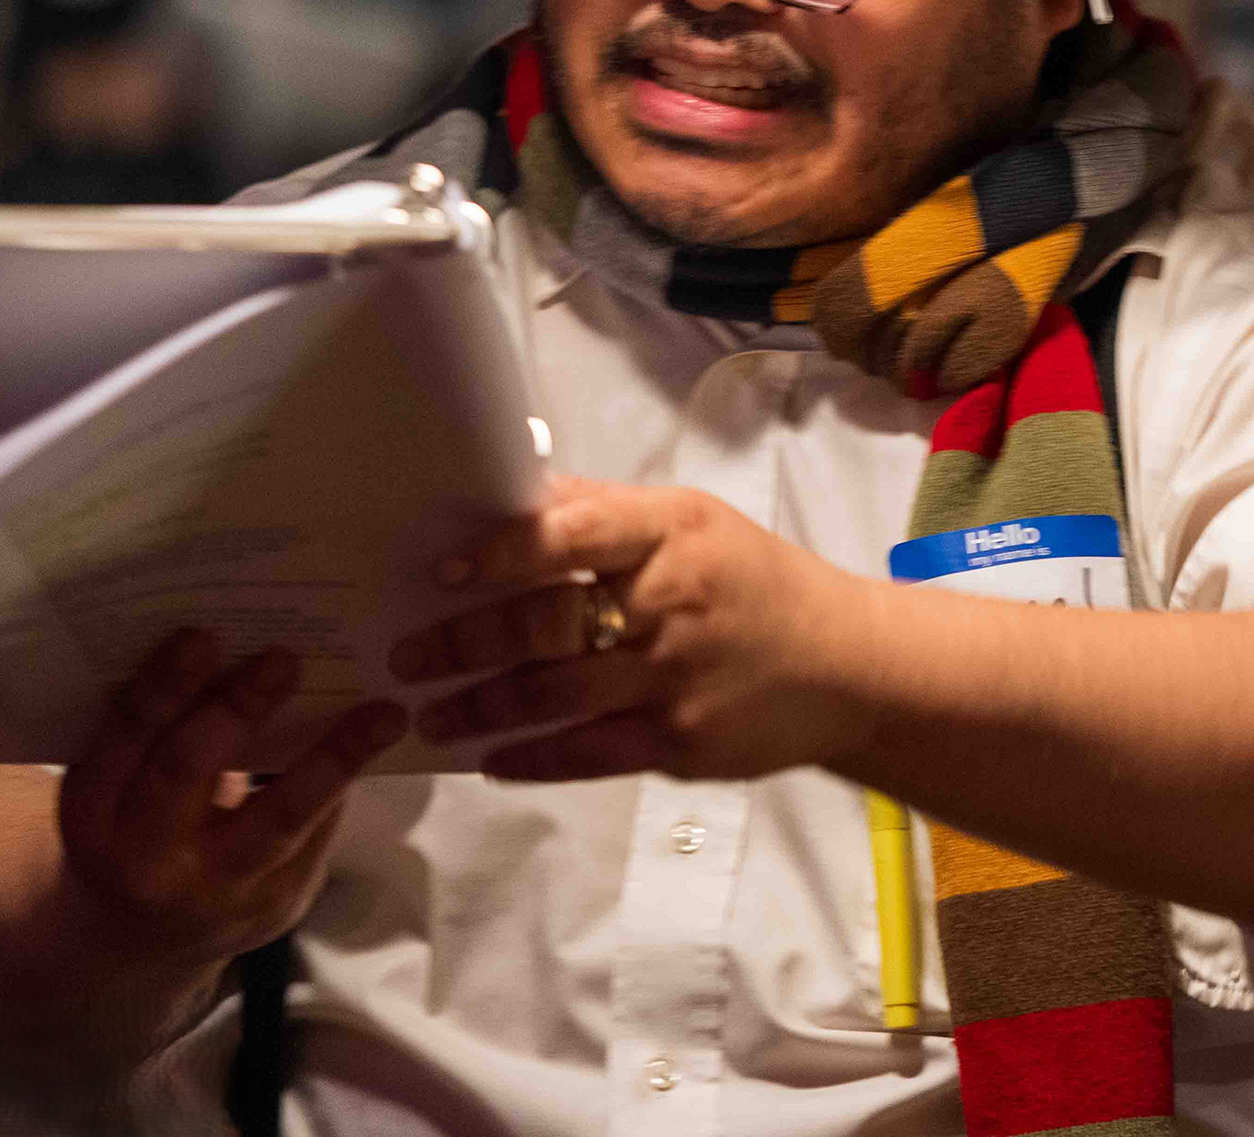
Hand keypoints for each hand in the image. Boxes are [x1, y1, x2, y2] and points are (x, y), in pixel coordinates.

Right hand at [56, 631, 405, 971]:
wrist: (141, 939)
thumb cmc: (136, 825)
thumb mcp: (119, 788)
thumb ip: (157, 730)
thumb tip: (241, 634)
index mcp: (95, 810)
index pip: (124, 739)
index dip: (162, 687)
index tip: (202, 635)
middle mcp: (145, 855)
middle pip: (189, 772)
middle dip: (237, 711)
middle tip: (285, 657)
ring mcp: (213, 888)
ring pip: (278, 819)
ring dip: (335, 759)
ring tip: (384, 713)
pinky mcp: (275, 905)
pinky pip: (317, 835)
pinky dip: (348, 784)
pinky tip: (379, 741)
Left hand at [394, 477, 876, 783]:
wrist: (848, 667)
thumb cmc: (755, 583)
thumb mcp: (695, 526)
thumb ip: (605, 513)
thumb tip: (511, 494)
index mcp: (673, 534)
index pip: (574, 532)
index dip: (501, 551)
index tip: (441, 570)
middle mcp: (671, 602)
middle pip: (545, 623)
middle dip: (462, 643)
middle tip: (405, 656)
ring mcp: (674, 679)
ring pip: (549, 696)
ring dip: (477, 707)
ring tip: (430, 714)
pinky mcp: (678, 742)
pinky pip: (583, 754)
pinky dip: (528, 758)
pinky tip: (492, 758)